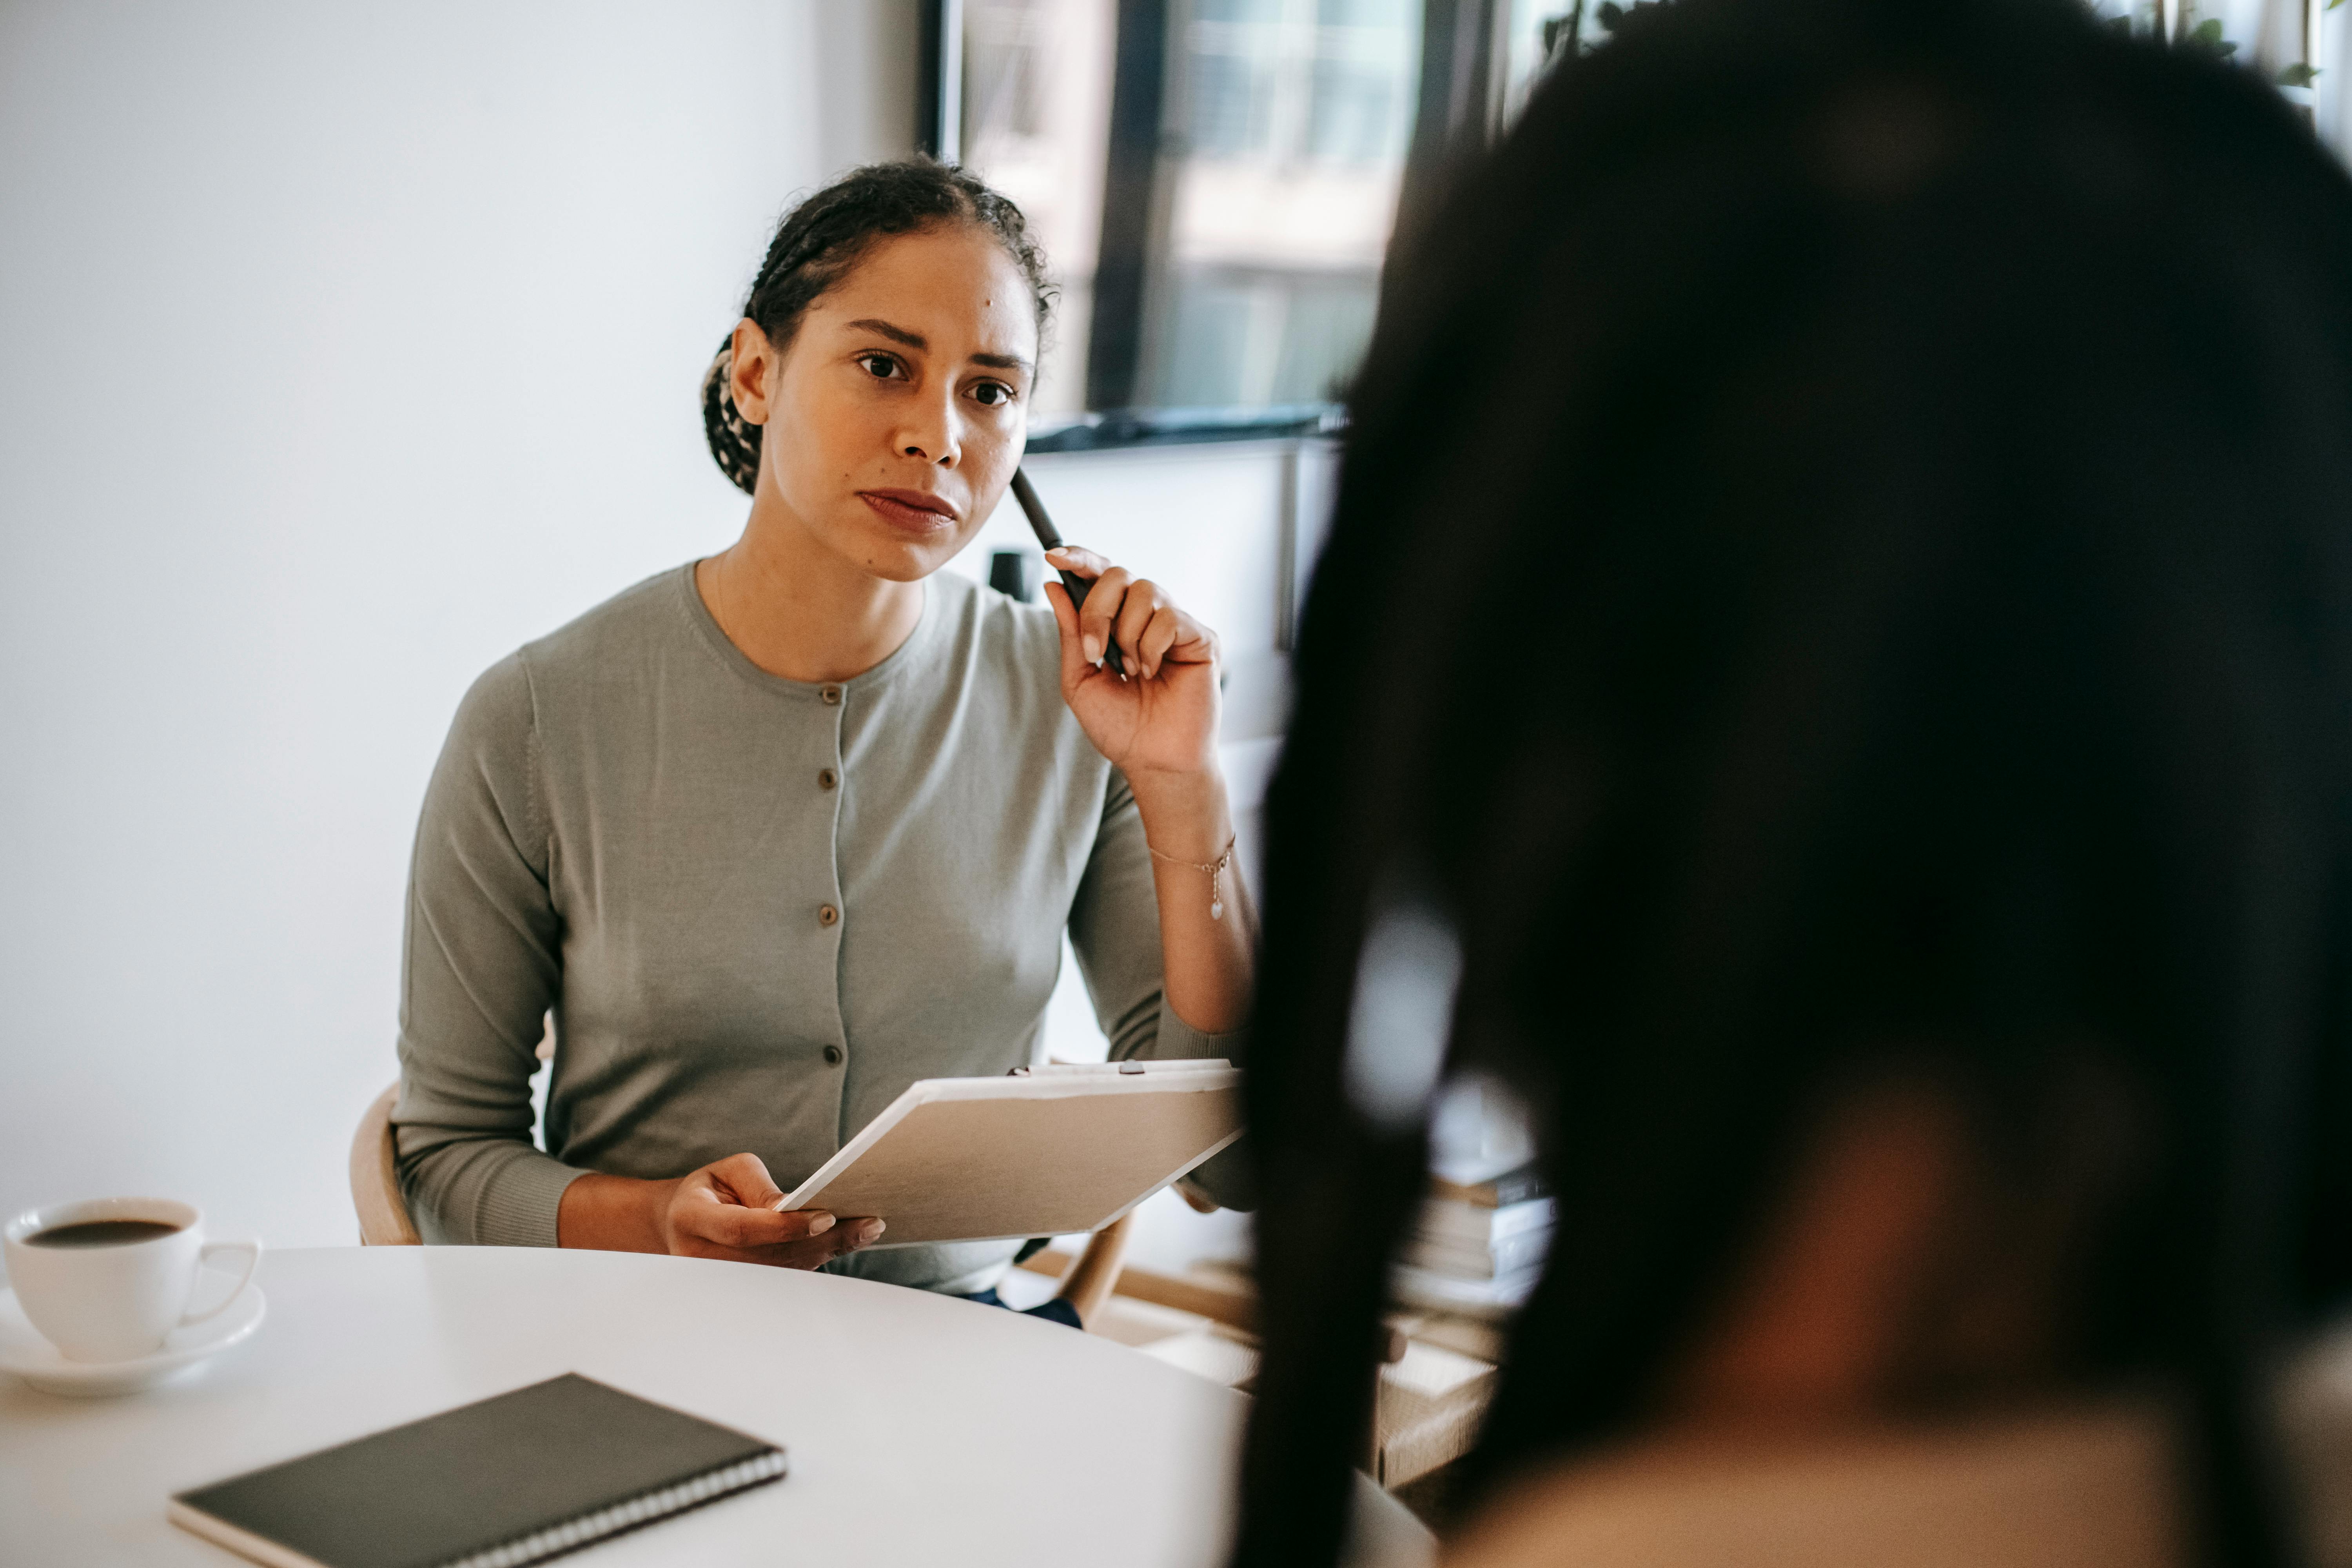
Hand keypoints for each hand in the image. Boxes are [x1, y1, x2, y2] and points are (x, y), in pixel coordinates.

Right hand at [646, 1153, 883, 1267]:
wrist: (680, 1223)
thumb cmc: (711, 1189)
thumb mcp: (729, 1171)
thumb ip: (759, 1185)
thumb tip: (791, 1207)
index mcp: (693, 1220)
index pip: (743, 1229)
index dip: (786, 1227)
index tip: (827, 1216)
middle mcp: (703, 1259)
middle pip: (772, 1256)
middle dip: (824, 1240)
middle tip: (869, 1224)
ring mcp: (721, 1283)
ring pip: (783, 1272)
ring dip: (829, 1252)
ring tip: (869, 1230)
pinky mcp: (742, 1291)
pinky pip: (785, 1278)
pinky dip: (818, 1259)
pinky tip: (849, 1241)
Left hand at [1043, 546, 1220, 778]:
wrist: (1154, 761)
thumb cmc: (1121, 727)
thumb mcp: (1080, 679)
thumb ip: (1070, 633)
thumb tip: (1054, 586)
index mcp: (1119, 623)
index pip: (1102, 575)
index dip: (1080, 559)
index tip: (1053, 556)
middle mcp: (1149, 616)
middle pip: (1119, 575)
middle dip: (1097, 609)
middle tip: (1095, 651)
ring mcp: (1177, 625)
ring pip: (1145, 591)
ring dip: (1127, 635)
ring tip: (1133, 672)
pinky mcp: (1202, 638)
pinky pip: (1169, 617)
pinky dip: (1151, 647)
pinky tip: (1154, 674)